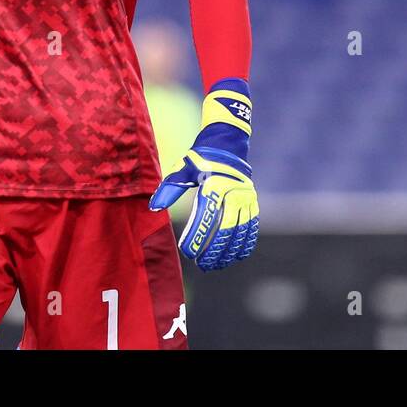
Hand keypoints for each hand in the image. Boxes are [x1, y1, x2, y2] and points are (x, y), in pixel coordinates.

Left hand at [149, 78, 257, 270]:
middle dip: (215, 250)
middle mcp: (233, 192)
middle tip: (203, 264)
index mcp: (214, 185)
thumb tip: (154, 206)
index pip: (206, 218)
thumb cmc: (200, 156)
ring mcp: (245, 197)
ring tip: (218, 264)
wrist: (228, 141)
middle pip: (225, 229)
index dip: (197, 237)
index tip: (188, 252)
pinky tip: (238, 255)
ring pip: (240, 230)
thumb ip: (169, 188)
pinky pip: (252, 225)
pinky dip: (246, 242)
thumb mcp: (182, 168)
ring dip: (230, 250)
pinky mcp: (252, 200)